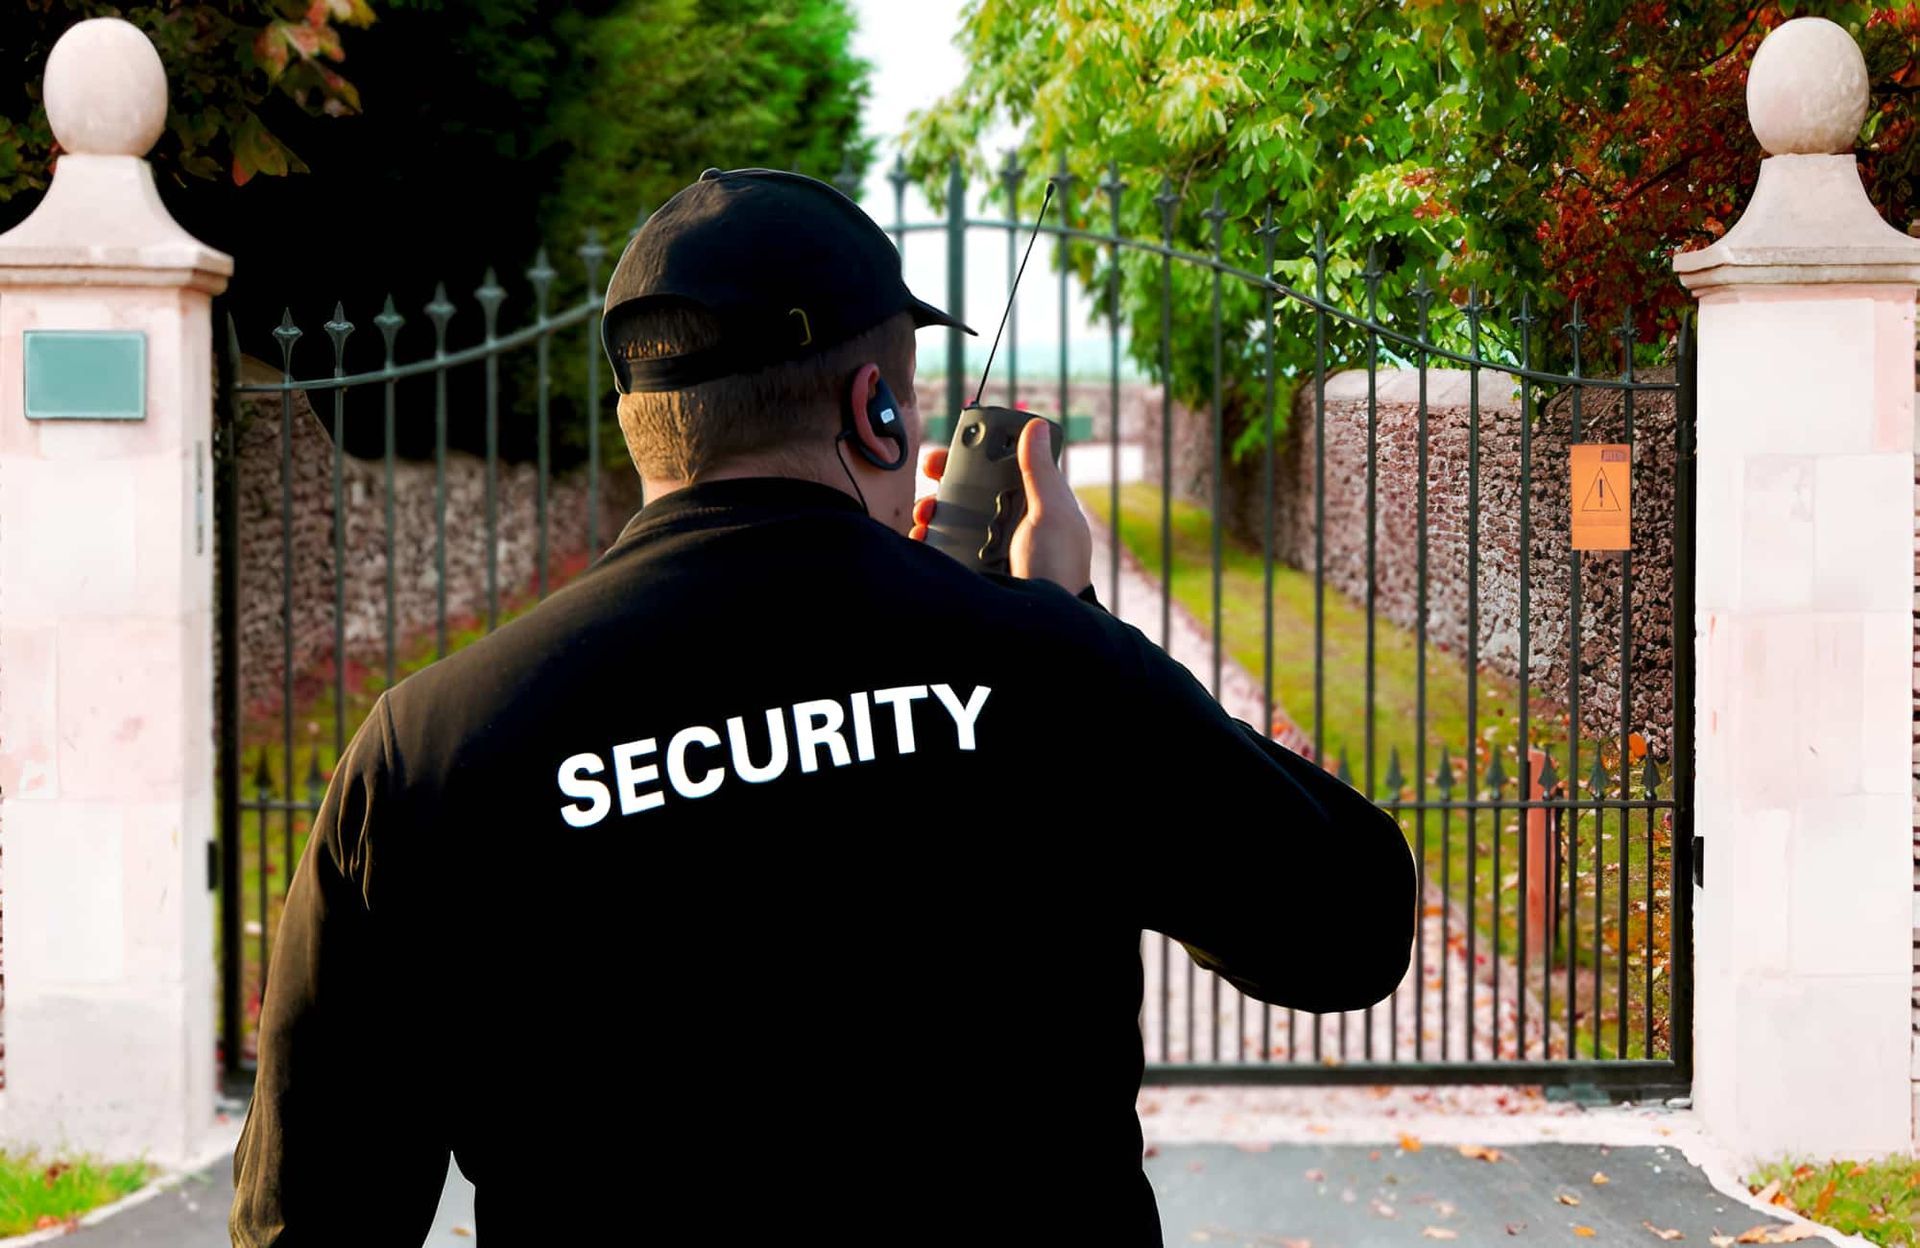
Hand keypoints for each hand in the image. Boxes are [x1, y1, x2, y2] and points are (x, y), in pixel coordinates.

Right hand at [911, 418, 1092, 595]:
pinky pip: (942, 548)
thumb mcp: (1052, 514)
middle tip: (930, 475)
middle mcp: (1009, 524)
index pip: (1000, 470)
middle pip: (969, 492)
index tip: (955, 448)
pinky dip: (926, 539)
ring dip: (932, 509)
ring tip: (925, 513)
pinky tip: (919, 537)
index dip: (976, 456)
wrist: (1041, 624)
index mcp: (1033, 505)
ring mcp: (987, 548)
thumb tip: (1035, 426)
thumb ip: (1040, 471)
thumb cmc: (1058, 566)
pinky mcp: (970, 569)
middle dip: (946, 481)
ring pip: (951, 518)